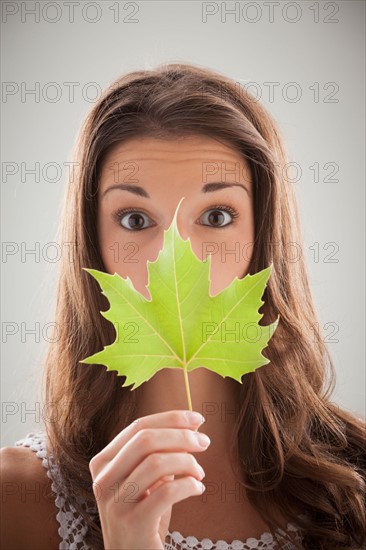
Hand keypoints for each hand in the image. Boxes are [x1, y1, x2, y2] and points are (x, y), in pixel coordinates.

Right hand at [89, 409, 209, 549]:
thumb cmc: (144, 514)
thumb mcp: (149, 479)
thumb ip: (163, 451)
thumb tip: (193, 424)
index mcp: (103, 462)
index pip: (138, 427)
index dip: (171, 419)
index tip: (198, 419)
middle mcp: (103, 480)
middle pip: (146, 440)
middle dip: (181, 436)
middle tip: (205, 442)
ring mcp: (115, 502)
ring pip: (156, 463)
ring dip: (187, 463)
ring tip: (200, 473)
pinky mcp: (132, 524)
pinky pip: (167, 492)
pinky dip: (189, 485)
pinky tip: (198, 489)